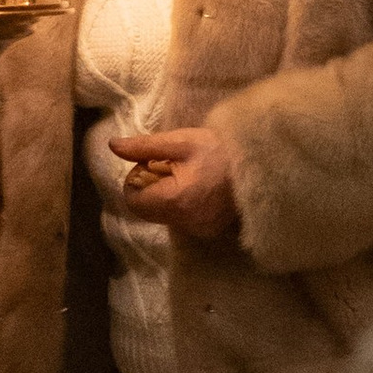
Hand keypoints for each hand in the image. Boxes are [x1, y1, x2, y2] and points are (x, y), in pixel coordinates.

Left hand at [108, 127, 239, 243]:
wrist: (259, 163)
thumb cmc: (219, 149)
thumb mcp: (180, 141)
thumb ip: (144, 147)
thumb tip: (113, 146)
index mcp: (175, 200)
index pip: (133, 200)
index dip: (135, 179)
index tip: (151, 163)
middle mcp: (185, 222)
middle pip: (146, 210)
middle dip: (149, 188)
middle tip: (168, 167)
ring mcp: (198, 229)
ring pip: (162, 216)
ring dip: (164, 196)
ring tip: (184, 175)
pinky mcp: (208, 231)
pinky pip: (180, 220)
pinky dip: (180, 205)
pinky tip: (196, 187)